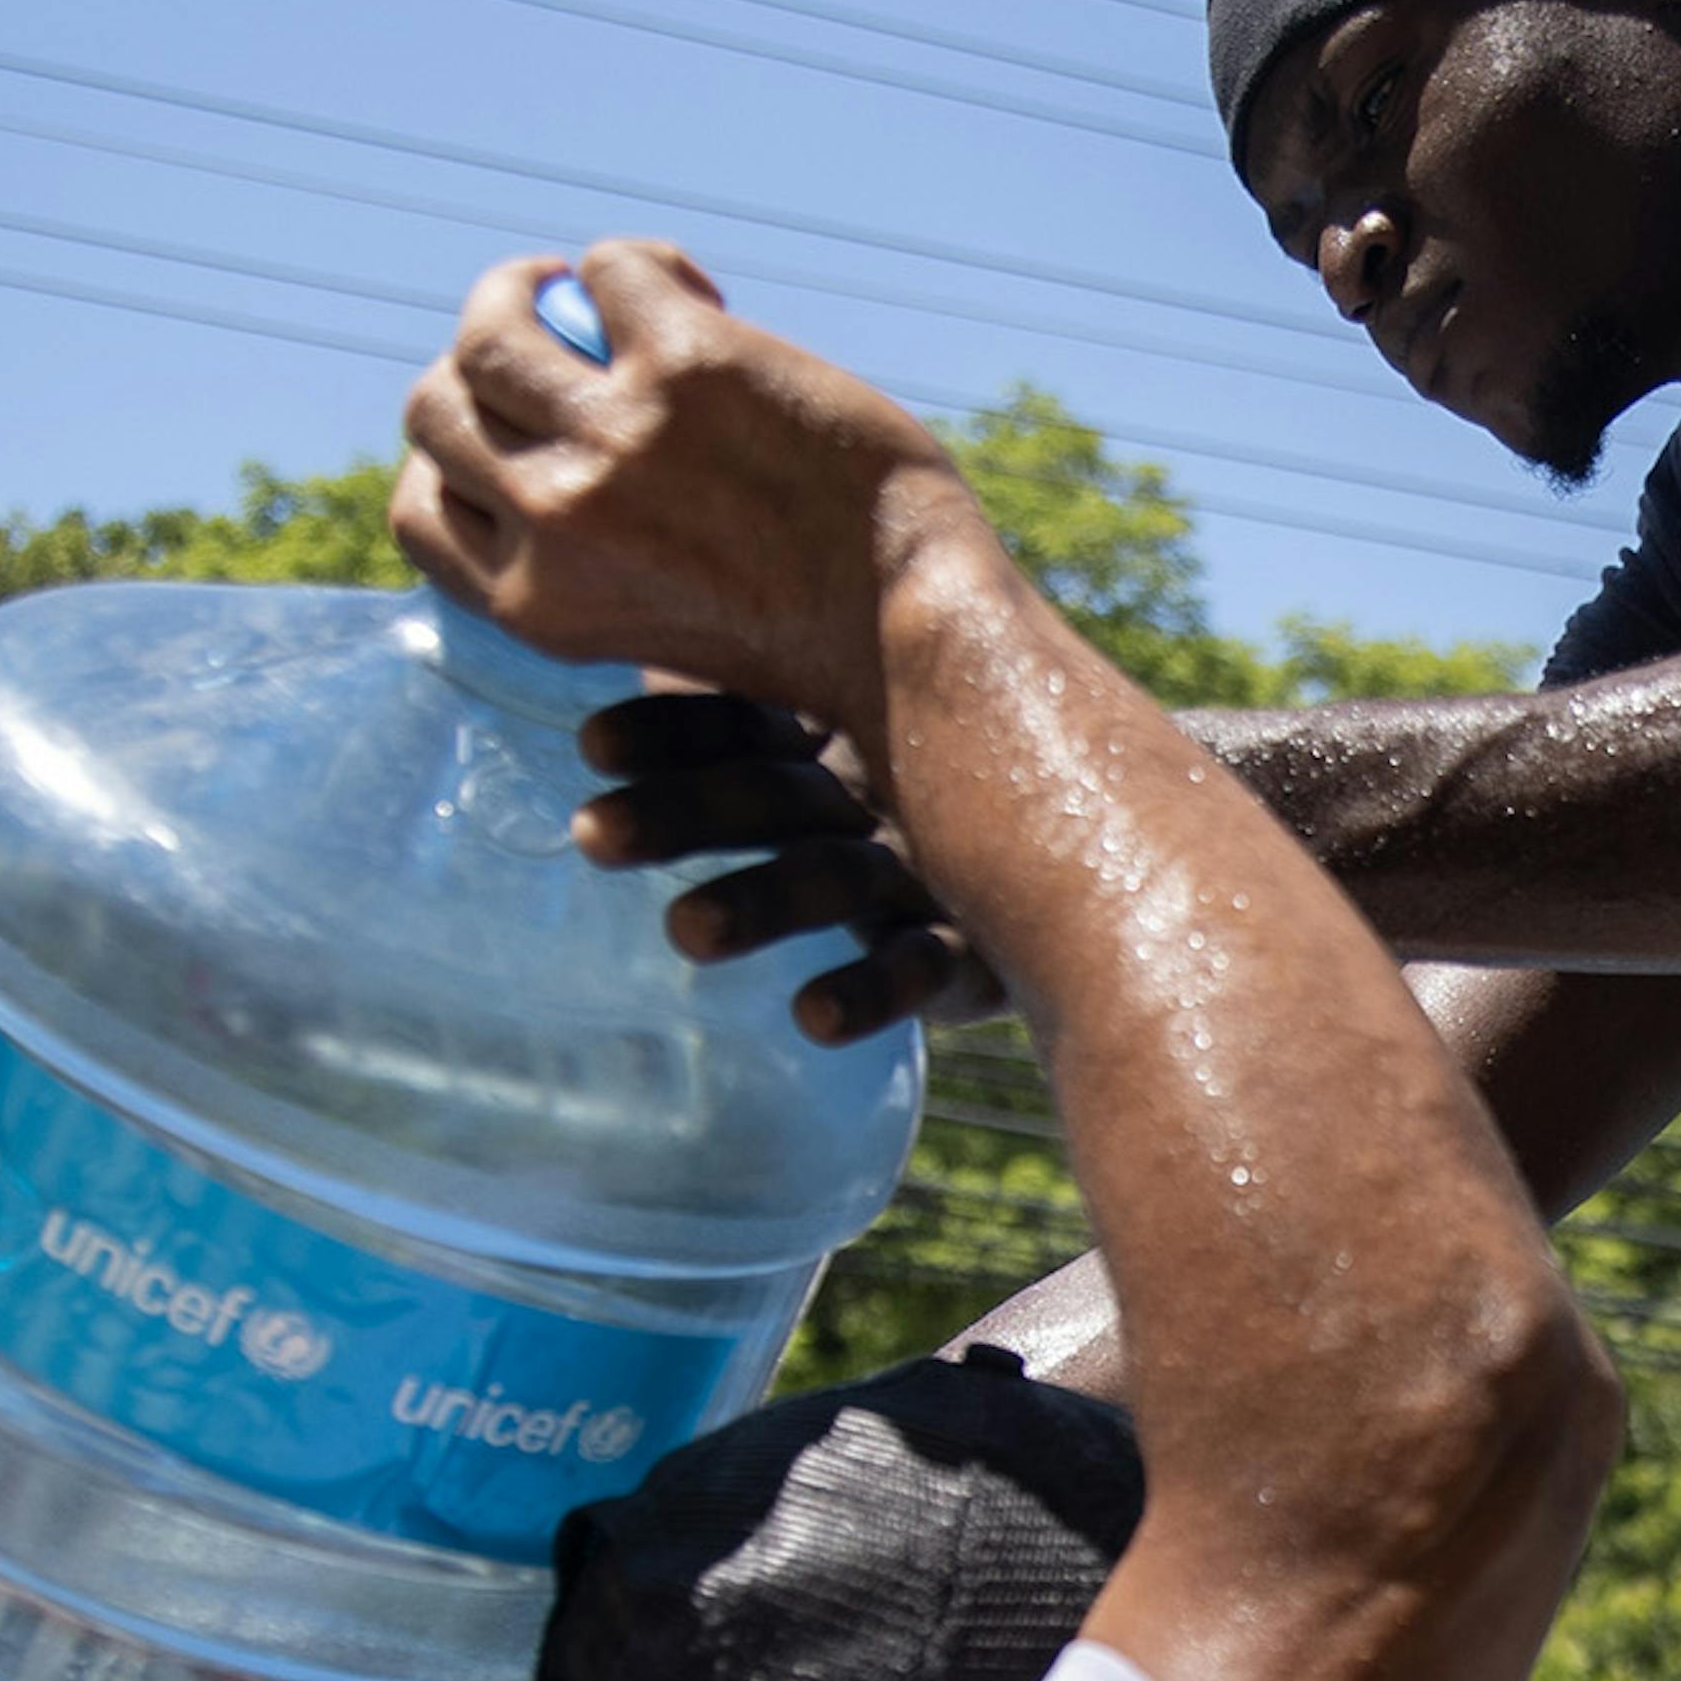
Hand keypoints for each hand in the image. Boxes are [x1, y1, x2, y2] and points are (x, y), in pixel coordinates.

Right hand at [382, 243, 951, 743]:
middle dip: (470, 365)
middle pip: (437, 408)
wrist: (910, 623)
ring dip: (518, 286)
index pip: (417, 510)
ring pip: (493, 327)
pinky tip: (687, 288)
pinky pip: (613, 269)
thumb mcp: (648, 633)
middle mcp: (554, 519)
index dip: (442, 458)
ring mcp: (616, 436)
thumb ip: (575, 570)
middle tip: (536, 341)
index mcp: (533, 604)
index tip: (496, 430)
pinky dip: (636, 262)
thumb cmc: (802, 633)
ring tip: (570, 285)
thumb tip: (524, 466)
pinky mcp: (688, 363)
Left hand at [571, 690, 1007, 1043]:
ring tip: (682, 933)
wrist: (1090, 864)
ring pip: (835, 879)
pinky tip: (811, 1018)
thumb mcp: (822, 753)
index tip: (590, 747)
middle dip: (685, 812)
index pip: (745, 718)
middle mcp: (879, 796)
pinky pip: (921, 970)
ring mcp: (931, 872)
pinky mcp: (978, 952)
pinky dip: (869, 991)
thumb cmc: (908, 805)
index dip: (672, 730)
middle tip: (590, 835)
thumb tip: (628, 663)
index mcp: (834, 737)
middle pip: (773, 793)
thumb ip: (736, 724)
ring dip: (761, 902)